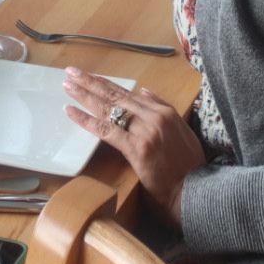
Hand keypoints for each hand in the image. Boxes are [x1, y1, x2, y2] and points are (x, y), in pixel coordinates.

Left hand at [63, 67, 204, 224]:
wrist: (196, 192)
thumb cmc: (189, 167)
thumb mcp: (182, 131)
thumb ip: (163, 109)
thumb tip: (143, 91)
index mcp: (165, 111)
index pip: (128, 93)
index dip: (107, 84)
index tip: (90, 76)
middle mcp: (154, 116)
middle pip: (116, 96)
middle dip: (91, 82)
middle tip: (71, 72)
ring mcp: (145, 131)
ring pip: (108, 108)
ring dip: (85, 95)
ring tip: (67, 85)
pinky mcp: (137, 148)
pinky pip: (106, 130)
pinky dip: (86, 119)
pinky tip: (71, 111)